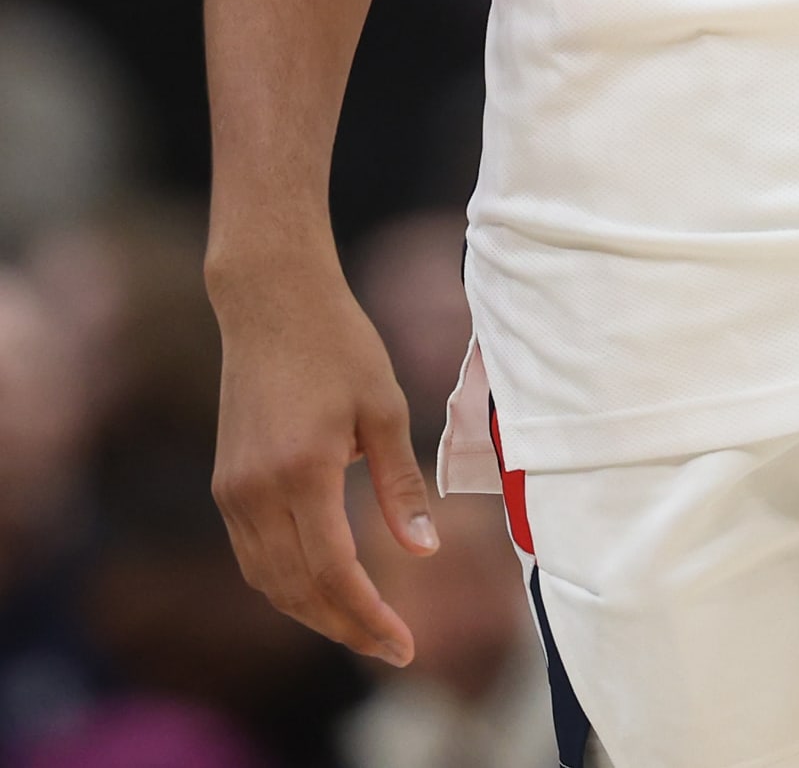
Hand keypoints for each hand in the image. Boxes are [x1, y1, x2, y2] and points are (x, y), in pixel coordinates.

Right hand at [210, 251, 439, 661]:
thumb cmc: (338, 343)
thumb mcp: (384, 407)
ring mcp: (233, 491)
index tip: (404, 645)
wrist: (271, 299)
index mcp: (302, 471)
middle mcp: (257, 491)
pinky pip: (252, 557)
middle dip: (345, 628)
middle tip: (392, 646)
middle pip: (297, 591)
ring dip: (313, 613)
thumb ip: (400, 486)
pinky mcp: (225, 485)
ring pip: (269, 582)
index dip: (368, 617)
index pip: (332, 573)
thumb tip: (425, 552)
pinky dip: (287, 584)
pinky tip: (322, 586)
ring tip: (363, 625)